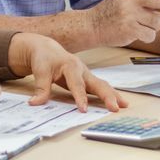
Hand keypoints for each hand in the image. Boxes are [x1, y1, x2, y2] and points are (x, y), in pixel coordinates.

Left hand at [8, 33, 127, 111]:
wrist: (47, 49)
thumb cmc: (44, 59)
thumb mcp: (40, 72)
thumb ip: (40, 88)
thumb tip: (35, 103)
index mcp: (70, 66)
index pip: (76, 84)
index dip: (80, 97)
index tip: (84, 109)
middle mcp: (82, 70)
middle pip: (97, 83)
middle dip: (107, 96)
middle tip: (115, 108)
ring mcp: (87, 74)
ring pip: (102, 84)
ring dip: (113, 95)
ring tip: (124, 105)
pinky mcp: (87, 79)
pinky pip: (100, 87)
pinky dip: (110, 94)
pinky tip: (119, 102)